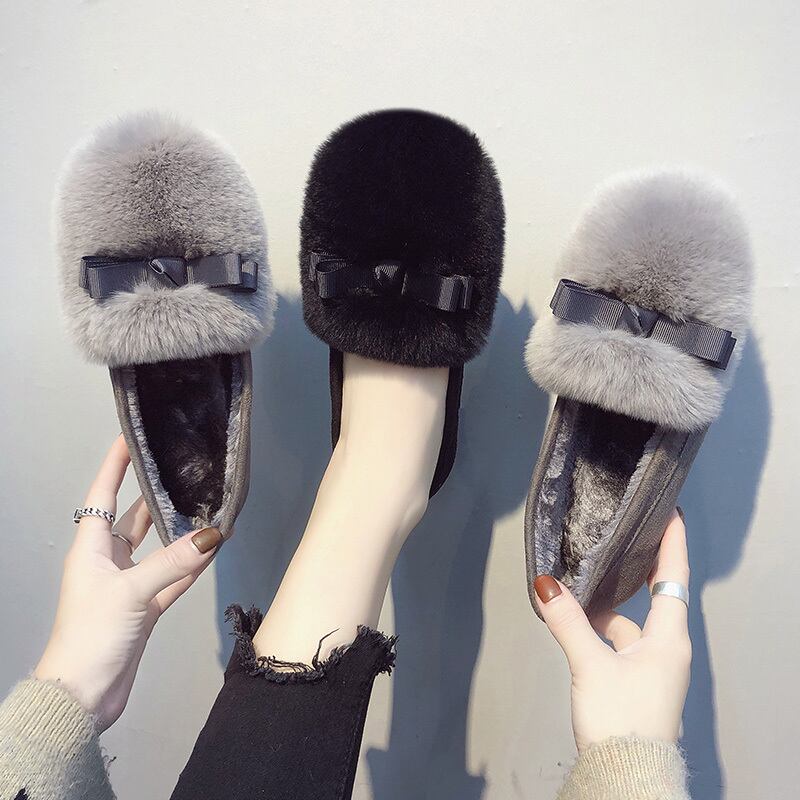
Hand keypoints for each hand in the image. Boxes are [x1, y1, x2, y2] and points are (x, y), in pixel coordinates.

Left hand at [34, 436, 221, 731]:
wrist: (83, 695)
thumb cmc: (92, 634)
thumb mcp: (131, 592)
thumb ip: (174, 563)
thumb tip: (213, 535)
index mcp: (91, 548)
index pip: (103, 494)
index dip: (115, 465)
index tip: (131, 437)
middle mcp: (109, 560)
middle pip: (135, 518)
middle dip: (157, 496)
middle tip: (185, 470)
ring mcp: (128, 584)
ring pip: (159, 548)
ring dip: (181, 534)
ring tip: (209, 508)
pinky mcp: (144, 607)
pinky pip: (172, 578)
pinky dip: (189, 567)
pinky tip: (211, 551)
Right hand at [534, 510, 690, 751]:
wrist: (627, 778)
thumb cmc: (621, 719)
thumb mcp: (591, 665)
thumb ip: (567, 622)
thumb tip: (545, 584)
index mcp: (668, 638)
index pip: (674, 577)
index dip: (673, 543)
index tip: (671, 512)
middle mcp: (666, 648)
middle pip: (654, 595)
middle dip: (638, 567)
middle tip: (620, 539)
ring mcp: (653, 668)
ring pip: (631, 622)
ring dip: (608, 606)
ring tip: (578, 587)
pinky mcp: (637, 683)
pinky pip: (621, 643)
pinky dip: (601, 631)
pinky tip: (577, 627)